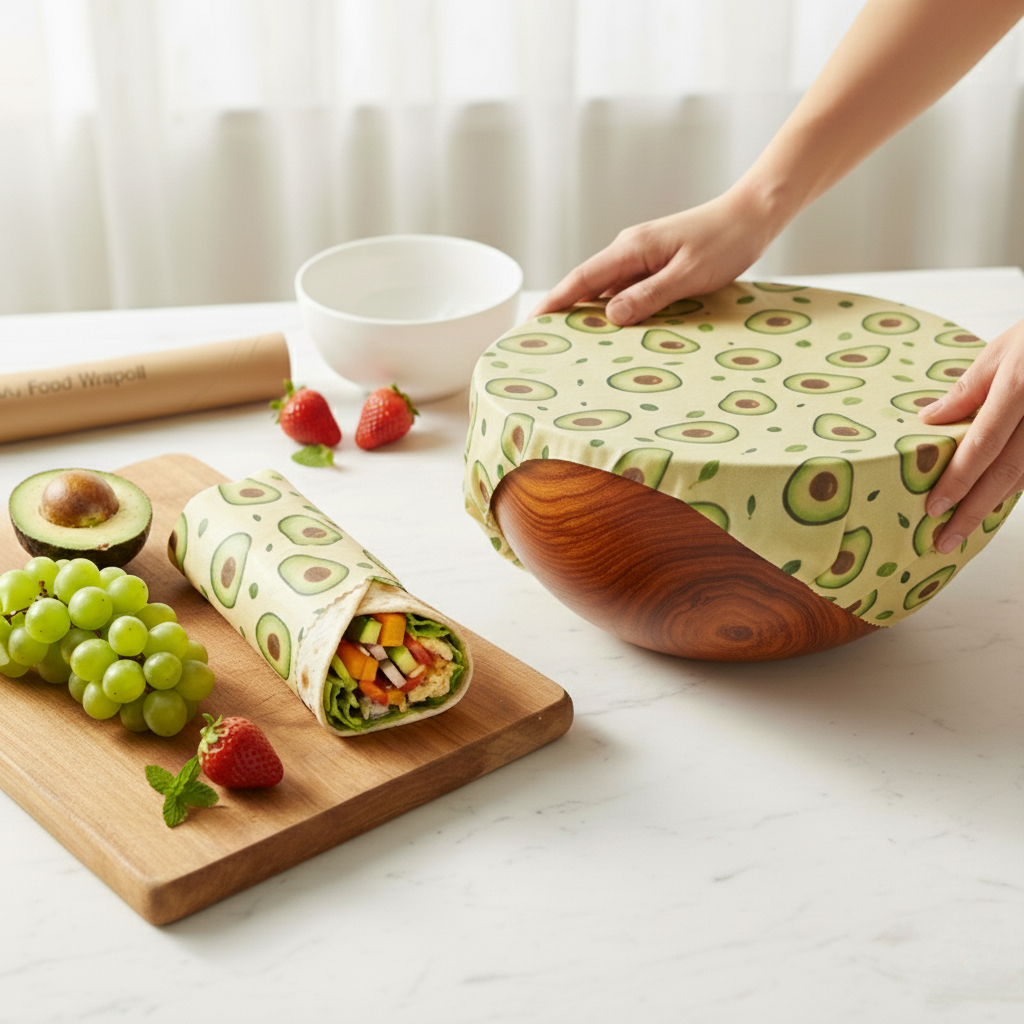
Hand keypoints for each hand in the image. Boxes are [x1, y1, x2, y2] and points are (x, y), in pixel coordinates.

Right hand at [530, 189, 776, 325]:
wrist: (754, 214)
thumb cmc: (726, 241)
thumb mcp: (689, 275)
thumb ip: (649, 295)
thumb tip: (610, 315)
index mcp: (631, 249)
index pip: (581, 279)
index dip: (554, 302)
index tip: (531, 324)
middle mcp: (630, 250)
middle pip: (588, 286)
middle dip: (565, 313)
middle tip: (545, 344)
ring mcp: (643, 256)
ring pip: (608, 290)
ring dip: (593, 315)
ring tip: (576, 346)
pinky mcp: (657, 263)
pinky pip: (629, 290)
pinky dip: (619, 310)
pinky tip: (619, 332)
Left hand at [918, 316, 1023, 551]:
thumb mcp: (1001, 351)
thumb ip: (967, 390)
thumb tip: (929, 420)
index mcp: (1019, 388)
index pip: (982, 444)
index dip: (958, 480)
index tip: (933, 508)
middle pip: (1006, 472)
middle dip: (973, 511)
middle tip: (944, 541)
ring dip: (993, 506)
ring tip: (963, 530)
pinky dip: (1014, 488)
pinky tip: (992, 504)